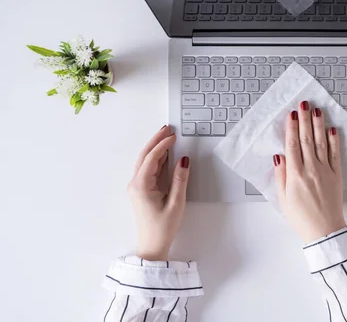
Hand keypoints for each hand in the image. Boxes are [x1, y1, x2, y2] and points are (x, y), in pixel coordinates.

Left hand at [128, 126, 189, 260]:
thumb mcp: (176, 203)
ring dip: (155, 149)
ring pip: (145, 161)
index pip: (152, 158)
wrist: (152, 246)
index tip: (173, 136)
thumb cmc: (163, 227)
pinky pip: (147, 169)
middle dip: (155, 141)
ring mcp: (137, 187)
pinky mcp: (141, 191)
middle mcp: (136, 184)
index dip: (162, 145)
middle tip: (167, 128)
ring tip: (167, 137)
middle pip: (144, 156)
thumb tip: (183, 160)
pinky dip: (156, 159)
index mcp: (141, 185)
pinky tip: (164, 155)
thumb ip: (180, 179)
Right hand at [274, 101, 345, 241]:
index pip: (292, 145)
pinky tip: (332, 130)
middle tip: (304, 104)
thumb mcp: (283, 199)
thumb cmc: (302, 219)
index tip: (291, 114)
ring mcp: (325, 171)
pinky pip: (335, 155)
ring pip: (321, 143)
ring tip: (317, 111)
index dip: (291, 127)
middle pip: (306, 139)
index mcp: (295, 175)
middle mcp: (311, 169)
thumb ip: (281, 176)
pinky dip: (334, 141)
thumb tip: (279, 157)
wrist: (325, 231)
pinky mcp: (336, 176)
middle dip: (304, 120)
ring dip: (318, 125)